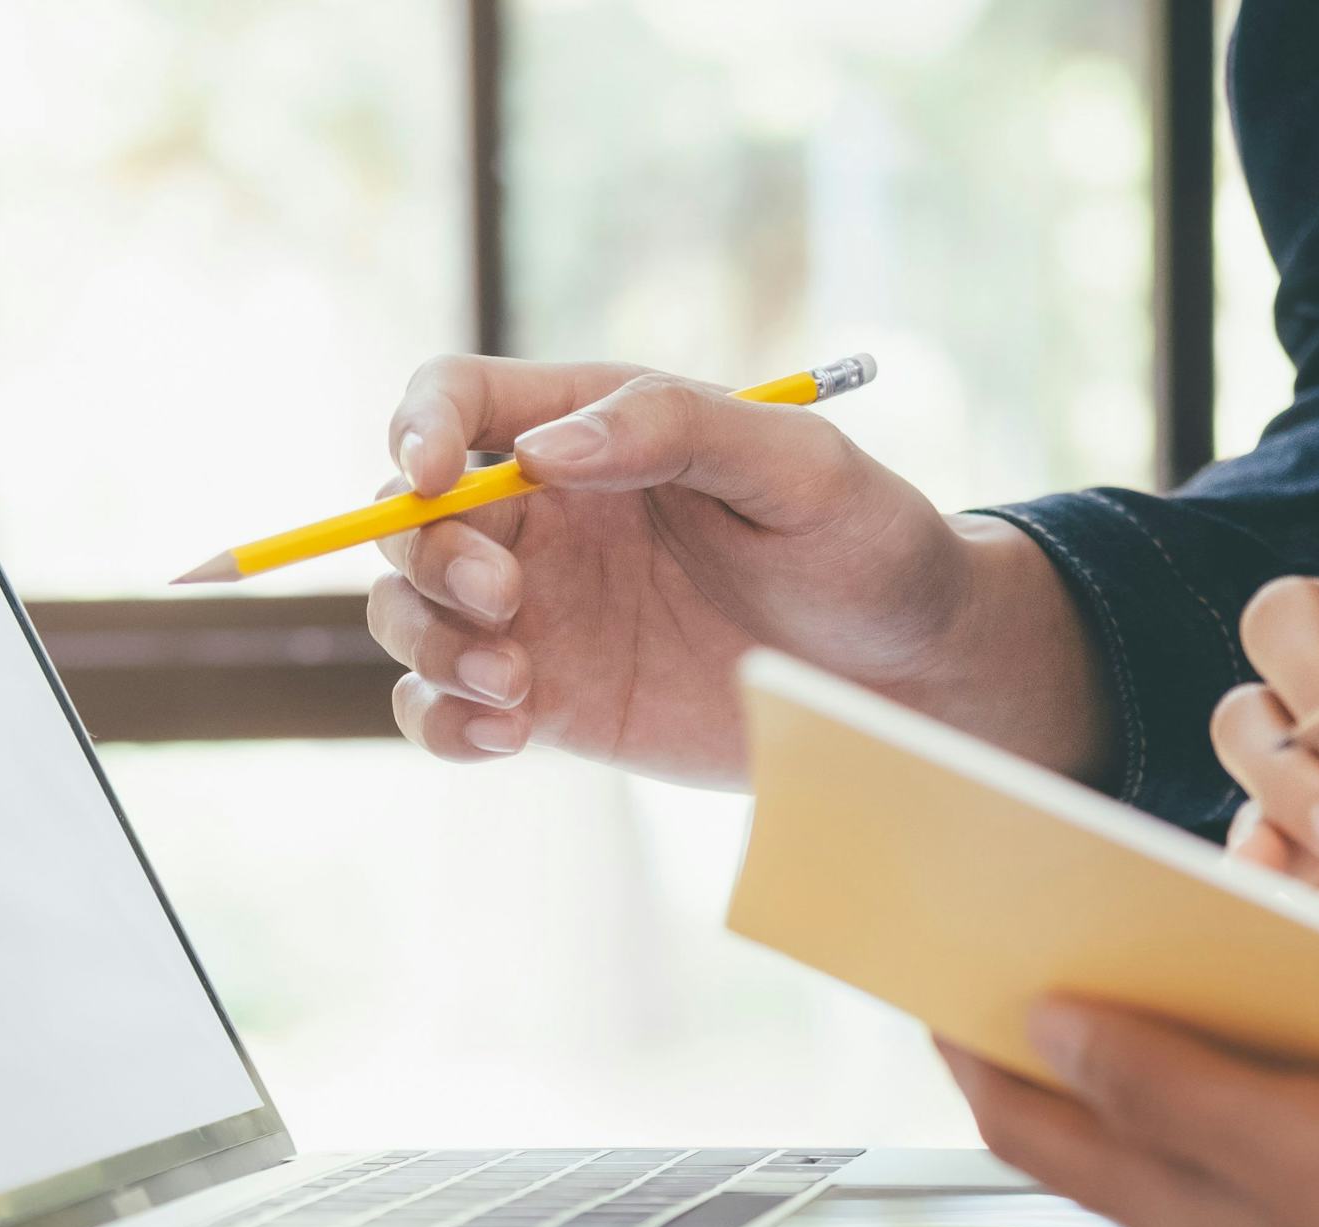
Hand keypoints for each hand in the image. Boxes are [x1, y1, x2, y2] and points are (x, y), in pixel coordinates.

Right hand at [365, 356, 1109, 785]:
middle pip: (413, 518)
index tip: (430, 477)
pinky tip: (506, 736)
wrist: (905, 679)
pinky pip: (443, 709)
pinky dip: (442, 723)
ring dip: (429, 646)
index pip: (458, 399)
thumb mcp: (798, 464)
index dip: (418, 427)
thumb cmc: (866, 546)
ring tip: (514, 688)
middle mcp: (548, 515)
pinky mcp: (549, 702)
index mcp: (595, 429)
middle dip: (432, 560)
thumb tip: (544, 450)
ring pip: (412, 615)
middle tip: (511, 605)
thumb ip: (675, 430)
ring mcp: (540, 612)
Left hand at [941, 1004, 1318, 1226]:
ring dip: (1202, 1148)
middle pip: (1125, 1171)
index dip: (981, 1065)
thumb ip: (1166, 1089)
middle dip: (1082, 1094)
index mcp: (1200, 1221)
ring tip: (1216, 1067)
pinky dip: (1309, 1199)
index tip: (940, 1008)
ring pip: (1227, 1216)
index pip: (1041, 1137)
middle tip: (1055, 1016)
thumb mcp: (1308, 1139)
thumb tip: (1042, 1033)